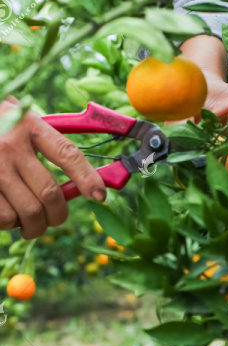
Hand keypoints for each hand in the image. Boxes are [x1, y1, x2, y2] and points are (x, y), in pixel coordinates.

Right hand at [0, 97, 106, 238]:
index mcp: (28, 126)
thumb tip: (78, 184)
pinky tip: (8, 217)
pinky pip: (3, 218)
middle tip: (54, 219)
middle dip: (58, 215)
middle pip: (49, 194)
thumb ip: (44, 145)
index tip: (100, 196)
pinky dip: (9, 224)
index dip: (87, 178)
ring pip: (27, 211)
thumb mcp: (17, 120)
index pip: (67, 154)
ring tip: (30, 223)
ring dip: (33, 225)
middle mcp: (10, 146)